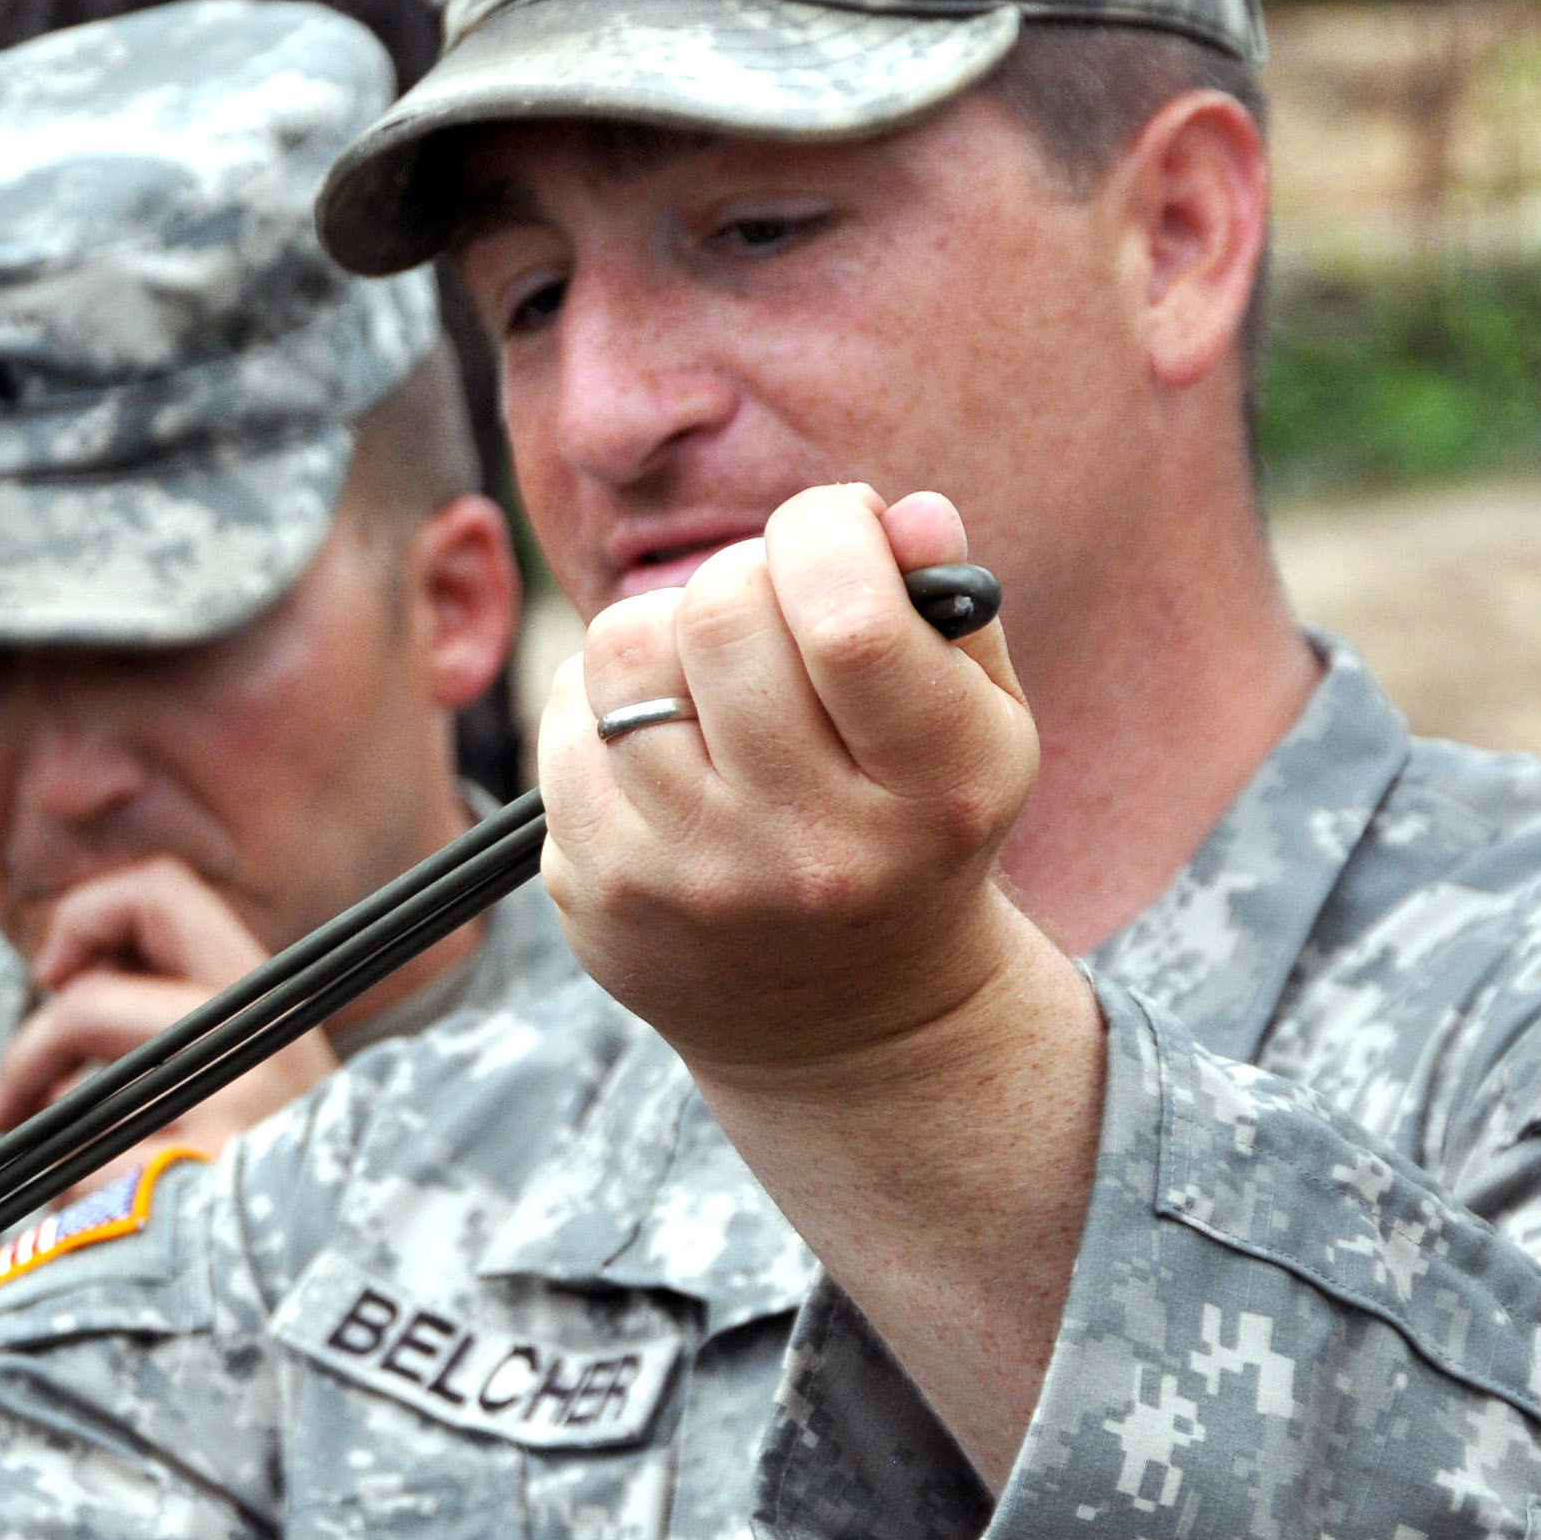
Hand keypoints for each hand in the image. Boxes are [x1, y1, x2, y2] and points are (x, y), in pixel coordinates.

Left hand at [0, 855, 336, 1197]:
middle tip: (11, 1100)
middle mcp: (258, 1038)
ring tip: (76, 1178)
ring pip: (77, 1078)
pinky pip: (79, 1172)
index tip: (56, 975)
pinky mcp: (192, 1183)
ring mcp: (230, 1109)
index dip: (88, 917)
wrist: (326, 1286)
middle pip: (88, 999)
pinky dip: (72, 1202)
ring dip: (52, 1125)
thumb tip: (64, 969)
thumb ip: (169, 1010)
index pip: (164, 890)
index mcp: (270, 997)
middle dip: (30, 1048)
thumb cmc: (269, 1179)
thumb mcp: (247, 1072)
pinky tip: (105, 1229)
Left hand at [540, 485, 1102, 1478]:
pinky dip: (606, 702)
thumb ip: (947, 608)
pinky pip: (565, 719)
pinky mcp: (601, 895)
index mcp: (935, 791)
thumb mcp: (975, 728)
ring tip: (712, 682)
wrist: (847, 1025)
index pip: (845, 615)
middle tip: (771, 612)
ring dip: (667, 632)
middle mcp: (812, 850)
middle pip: (724, 611)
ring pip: (625, 647)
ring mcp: (694, 880)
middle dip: (745, 576)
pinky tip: (662, 745)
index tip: (837, 533)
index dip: (827, 530)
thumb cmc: (912, 831)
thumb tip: (902, 514)